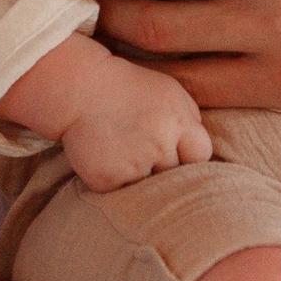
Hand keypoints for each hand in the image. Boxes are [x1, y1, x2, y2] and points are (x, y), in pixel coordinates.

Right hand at [63, 65, 211, 192]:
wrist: (79, 88)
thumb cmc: (126, 88)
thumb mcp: (168, 91)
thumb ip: (190, 118)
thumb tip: (201, 150)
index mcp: (178, 122)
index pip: (201, 156)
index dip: (190, 156)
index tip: (177, 153)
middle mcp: (159, 145)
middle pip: (175, 175)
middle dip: (164, 168)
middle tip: (145, 153)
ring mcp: (133, 164)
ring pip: (149, 187)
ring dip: (140, 177)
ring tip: (125, 155)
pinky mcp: (107, 179)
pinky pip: (121, 193)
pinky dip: (115, 182)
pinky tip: (107, 161)